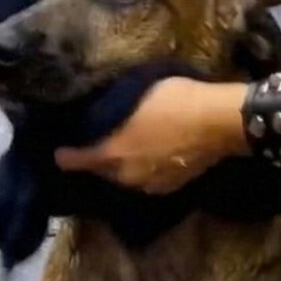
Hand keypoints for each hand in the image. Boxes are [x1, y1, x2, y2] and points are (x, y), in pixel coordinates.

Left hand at [54, 78, 247, 194]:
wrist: (220, 122)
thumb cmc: (175, 102)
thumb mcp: (135, 94)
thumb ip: (112, 109)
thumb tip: (99, 114)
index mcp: (112, 154)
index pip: (77, 160)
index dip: (67, 156)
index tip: (60, 153)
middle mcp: (127, 177)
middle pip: (103, 172)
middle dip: (99, 161)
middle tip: (99, 144)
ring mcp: (152, 184)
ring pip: (127, 177)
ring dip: (124, 167)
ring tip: (127, 150)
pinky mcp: (173, 186)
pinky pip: (148, 179)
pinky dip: (145, 170)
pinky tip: (152, 156)